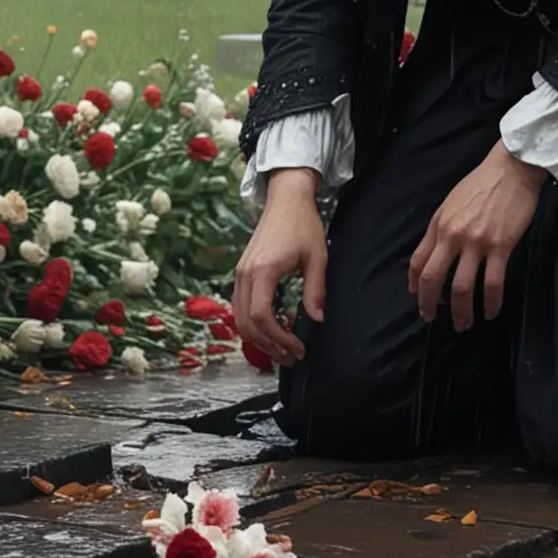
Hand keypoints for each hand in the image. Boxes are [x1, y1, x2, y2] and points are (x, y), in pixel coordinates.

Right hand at [233, 168, 326, 366]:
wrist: (287, 199)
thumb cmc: (303, 224)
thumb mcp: (317, 258)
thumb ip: (316, 291)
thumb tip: (317, 320)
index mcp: (263, 271)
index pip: (261, 316)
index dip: (278, 338)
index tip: (298, 349)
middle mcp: (245, 274)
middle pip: (247, 322)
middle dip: (268, 345)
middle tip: (291, 358)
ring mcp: (240, 272)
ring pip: (240, 317)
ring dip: (259, 337)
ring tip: (282, 349)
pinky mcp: (242, 271)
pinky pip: (241, 305)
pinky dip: (254, 323)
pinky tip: (273, 328)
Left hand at [408, 142, 546, 328]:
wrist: (511, 170)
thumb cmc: (481, 184)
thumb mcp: (450, 203)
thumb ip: (441, 228)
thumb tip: (434, 253)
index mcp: (438, 225)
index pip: (418, 261)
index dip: (415, 284)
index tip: (417, 297)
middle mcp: (453, 235)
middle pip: (433, 277)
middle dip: (429, 303)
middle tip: (431, 319)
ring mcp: (476, 242)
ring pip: (461, 287)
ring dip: (461, 311)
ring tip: (464, 324)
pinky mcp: (500, 247)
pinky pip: (492, 283)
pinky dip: (490, 303)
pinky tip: (490, 312)